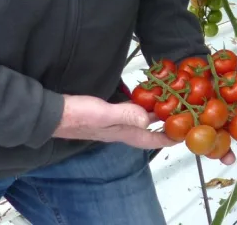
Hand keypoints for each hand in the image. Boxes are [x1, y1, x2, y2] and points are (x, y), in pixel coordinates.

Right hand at [53, 95, 174, 149]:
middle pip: (147, 130)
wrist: (53, 114)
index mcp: (121, 133)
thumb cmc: (77, 115)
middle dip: (164, 125)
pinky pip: (128, 111)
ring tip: (168, 105)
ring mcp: (112, 122)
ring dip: (153, 114)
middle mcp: (120, 130)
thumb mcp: (103, 114)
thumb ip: (125, 115)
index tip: (184, 136)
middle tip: (181, 116)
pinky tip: (143, 97)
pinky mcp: (106, 113)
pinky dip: (139, 105)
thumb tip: (148, 121)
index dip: (167, 139)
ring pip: (139, 120)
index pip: (150, 140)